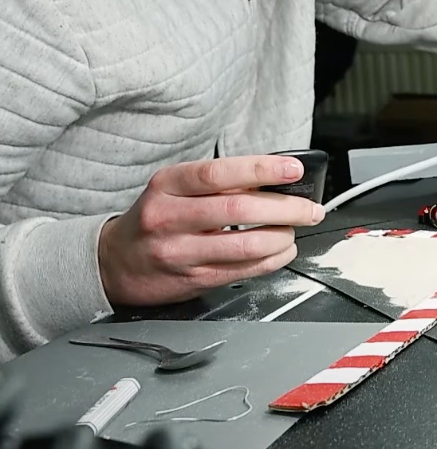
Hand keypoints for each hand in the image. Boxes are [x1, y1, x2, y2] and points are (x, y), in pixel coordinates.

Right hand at [97, 156, 326, 307]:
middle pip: (239, 210)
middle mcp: (170, 217)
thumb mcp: (174, 190)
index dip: (261, 170)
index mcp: (167, 185)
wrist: (113, 263)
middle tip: (310, 208)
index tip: (293, 169)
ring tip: (294, 231)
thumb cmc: (155, 219)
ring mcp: (180, 252)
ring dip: (283, 237)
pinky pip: (244, 270)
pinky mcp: (193, 279)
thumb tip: (274, 179)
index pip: (219, 173)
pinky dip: (272, 260)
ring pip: (246, 245)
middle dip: (287, 208)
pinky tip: (282, 251)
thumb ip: (218, 184)